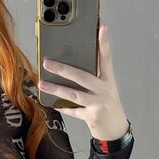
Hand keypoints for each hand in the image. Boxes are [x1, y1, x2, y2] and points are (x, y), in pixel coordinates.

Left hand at [37, 24, 129, 141]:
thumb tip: (69, 67)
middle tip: (47, 62)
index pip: (106, 58)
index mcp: (108, 80)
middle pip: (82, 76)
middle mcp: (104, 90)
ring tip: (42, 84)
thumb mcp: (104, 89)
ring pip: (74, 94)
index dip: (104, 43)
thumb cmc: (107, 106)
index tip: (102, 28)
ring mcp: (98, 104)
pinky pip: (73, 111)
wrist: (116, 131)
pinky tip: (52, 103)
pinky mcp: (92, 116)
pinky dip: (63, 107)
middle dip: (63, 69)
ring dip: (56, 89)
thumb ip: (92, 78)